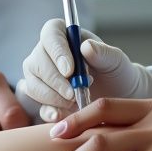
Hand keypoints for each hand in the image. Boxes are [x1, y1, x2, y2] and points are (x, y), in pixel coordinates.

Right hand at [17, 19, 151, 122]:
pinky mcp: (44, 99)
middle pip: (36, 63)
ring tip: (77, 101)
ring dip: (53, 97)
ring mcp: (41, 77)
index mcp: (63, 34)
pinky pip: (39, 106)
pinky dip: (51, 113)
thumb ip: (102, 52)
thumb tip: (86, 47)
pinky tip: (62, 116)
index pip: (50, 34)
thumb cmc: (115, 70)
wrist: (118, 94)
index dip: (56, 52)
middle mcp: (46, 53)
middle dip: (55, 80)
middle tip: (73, 92)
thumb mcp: (115, 60)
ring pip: (33, 86)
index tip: (69, 70)